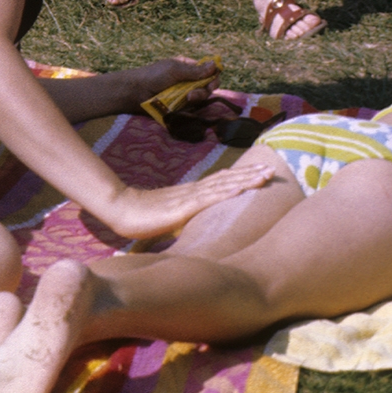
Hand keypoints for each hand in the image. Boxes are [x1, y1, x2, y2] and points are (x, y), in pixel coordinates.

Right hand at [92, 163, 275, 239]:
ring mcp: (188, 198)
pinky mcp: (182, 209)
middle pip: (227, 179)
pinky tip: (241, 189)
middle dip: (251, 174)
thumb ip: (181, 217)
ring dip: (246, 180)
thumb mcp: (167, 218)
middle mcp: (193, 192)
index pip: (221, 181)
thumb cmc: (138, 216)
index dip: (242, 175)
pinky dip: (226, 192)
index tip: (261, 171)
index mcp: (190, 194)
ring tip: (266, 174)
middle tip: (273, 168)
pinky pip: (208, 199)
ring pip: (222, 186)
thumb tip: (191, 224)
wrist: (118, 209)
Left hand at [128, 56, 219, 105]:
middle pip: (208, 86)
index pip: (208, 71)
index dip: (213, 76)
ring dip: (197, 98)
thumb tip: (215, 65)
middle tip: (194, 93)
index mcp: (187, 67)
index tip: (212, 81)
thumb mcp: (175, 70)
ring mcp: (184, 94)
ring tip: (187, 98)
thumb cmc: (152, 76)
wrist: (135, 92)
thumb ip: (195, 70)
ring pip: (202, 98)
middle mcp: (188, 80)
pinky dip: (190, 107)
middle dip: (205, 90)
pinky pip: (192, 108)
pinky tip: (183, 106)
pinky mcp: (180, 106)